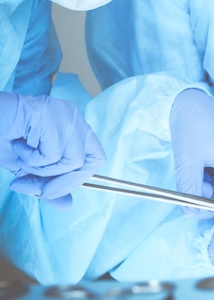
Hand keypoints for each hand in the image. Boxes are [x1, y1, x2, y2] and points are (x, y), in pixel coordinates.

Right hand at [0, 92, 105, 207]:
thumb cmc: (3, 138)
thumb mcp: (29, 169)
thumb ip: (49, 185)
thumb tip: (67, 205)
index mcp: (75, 128)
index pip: (96, 159)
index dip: (76, 180)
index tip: (49, 190)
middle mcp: (75, 118)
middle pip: (93, 161)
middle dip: (64, 182)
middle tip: (36, 187)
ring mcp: (66, 114)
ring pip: (73, 160)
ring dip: (42, 170)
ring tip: (22, 159)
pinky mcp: (52, 115)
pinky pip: (53, 154)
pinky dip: (31, 159)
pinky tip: (18, 145)